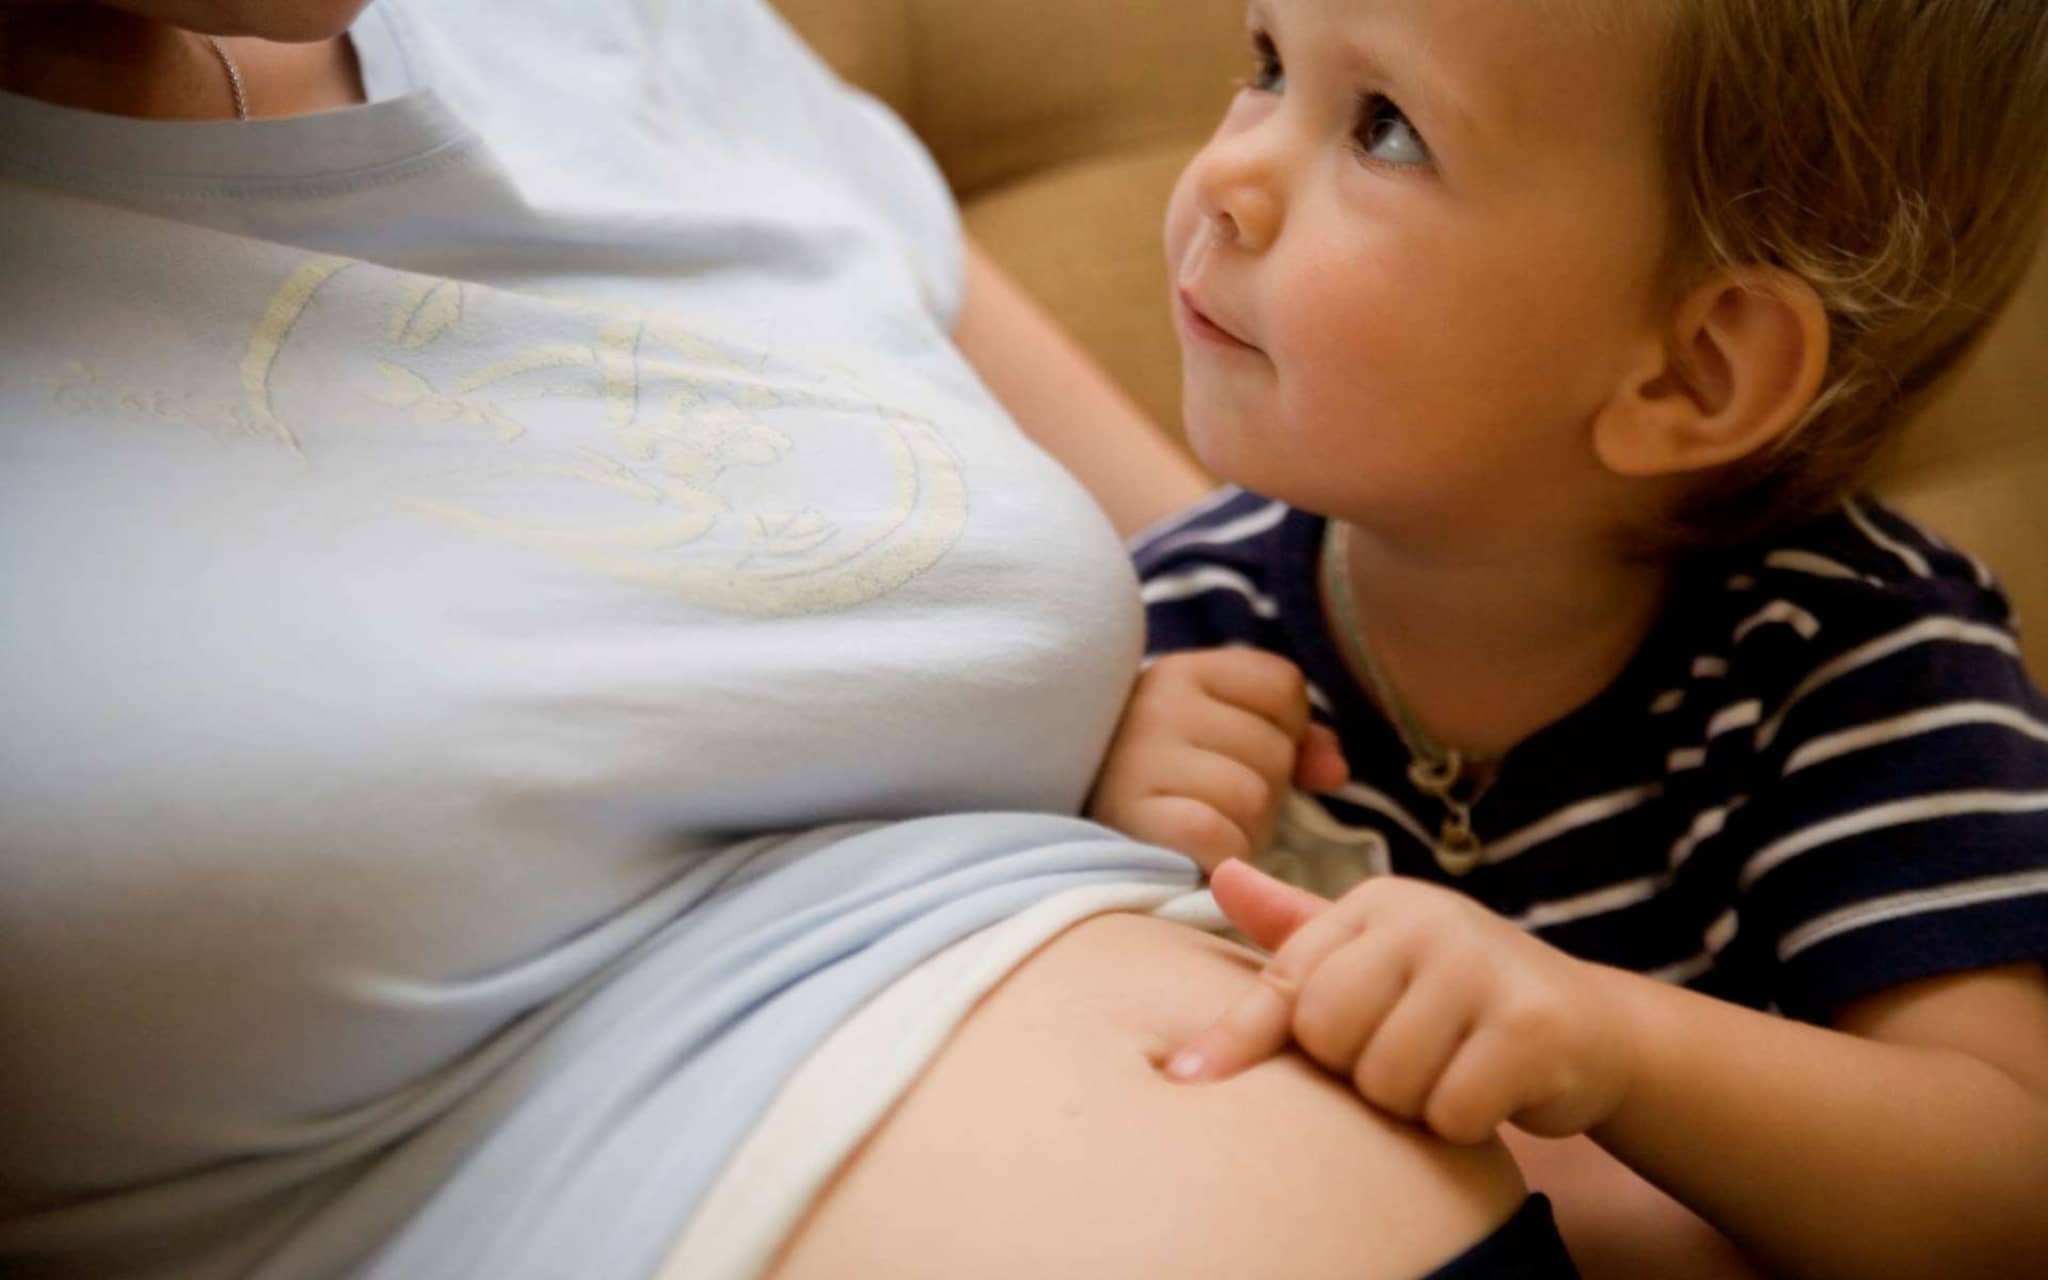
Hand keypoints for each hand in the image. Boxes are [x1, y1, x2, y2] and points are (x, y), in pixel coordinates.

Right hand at [1087, 648, 1348, 870]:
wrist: (1068, 835)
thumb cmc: (1162, 784)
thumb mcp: (1219, 738)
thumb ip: (1292, 739)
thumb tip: (1336, 771)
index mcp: (1181, 670)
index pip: (1284, 685)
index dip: (1285, 730)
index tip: (1243, 755)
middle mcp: (1157, 703)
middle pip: (1275, 750)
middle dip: (1264, 790)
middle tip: (1215, 803)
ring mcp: (1140, 758)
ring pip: (1253, 797)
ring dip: (1244, 830)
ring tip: (1201, 827)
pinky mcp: (1133, 816)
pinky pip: (1217, 836)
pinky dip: (1219, 855)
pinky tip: (1193, 854)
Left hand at [1168, 860, 1640, 1144]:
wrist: (1589, 1028)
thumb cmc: (1459, 995)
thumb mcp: (1378, 955)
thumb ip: (1297, 932)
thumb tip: (1217, 875)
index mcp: (1379, 905)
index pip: (1287, 982)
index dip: (1241, 1038)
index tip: (1184, 1079)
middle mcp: (1429, 919)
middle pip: (1328, 1037)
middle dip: (1358, 1071)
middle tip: (1406, 1055)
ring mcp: (1483, 967)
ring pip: (1386, 1082)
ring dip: (1413, 1102)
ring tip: (1449, 1068)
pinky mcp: (1531, 1026)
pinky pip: (1448, 1111)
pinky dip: (1461, 1122)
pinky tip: (1490, 1091)